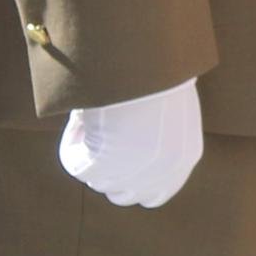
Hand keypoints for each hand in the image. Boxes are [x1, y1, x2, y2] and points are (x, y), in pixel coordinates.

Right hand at [58, 80, 207, 206]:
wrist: (143, 60)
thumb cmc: (154, 70)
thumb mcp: (164, 105)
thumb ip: (152, 134)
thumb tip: (121, 142)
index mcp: (183, 156)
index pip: (155, 194)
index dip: (132, 180)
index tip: (117, 156)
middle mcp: (162, 173)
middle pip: (123, 195)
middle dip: (108, 172)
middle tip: (99, 136)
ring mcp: (132, 174)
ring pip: (98, 180)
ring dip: (89, 153)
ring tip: (92, 117)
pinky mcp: (102, 167)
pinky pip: (75, 165)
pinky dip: (71, 143)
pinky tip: (80, 118)